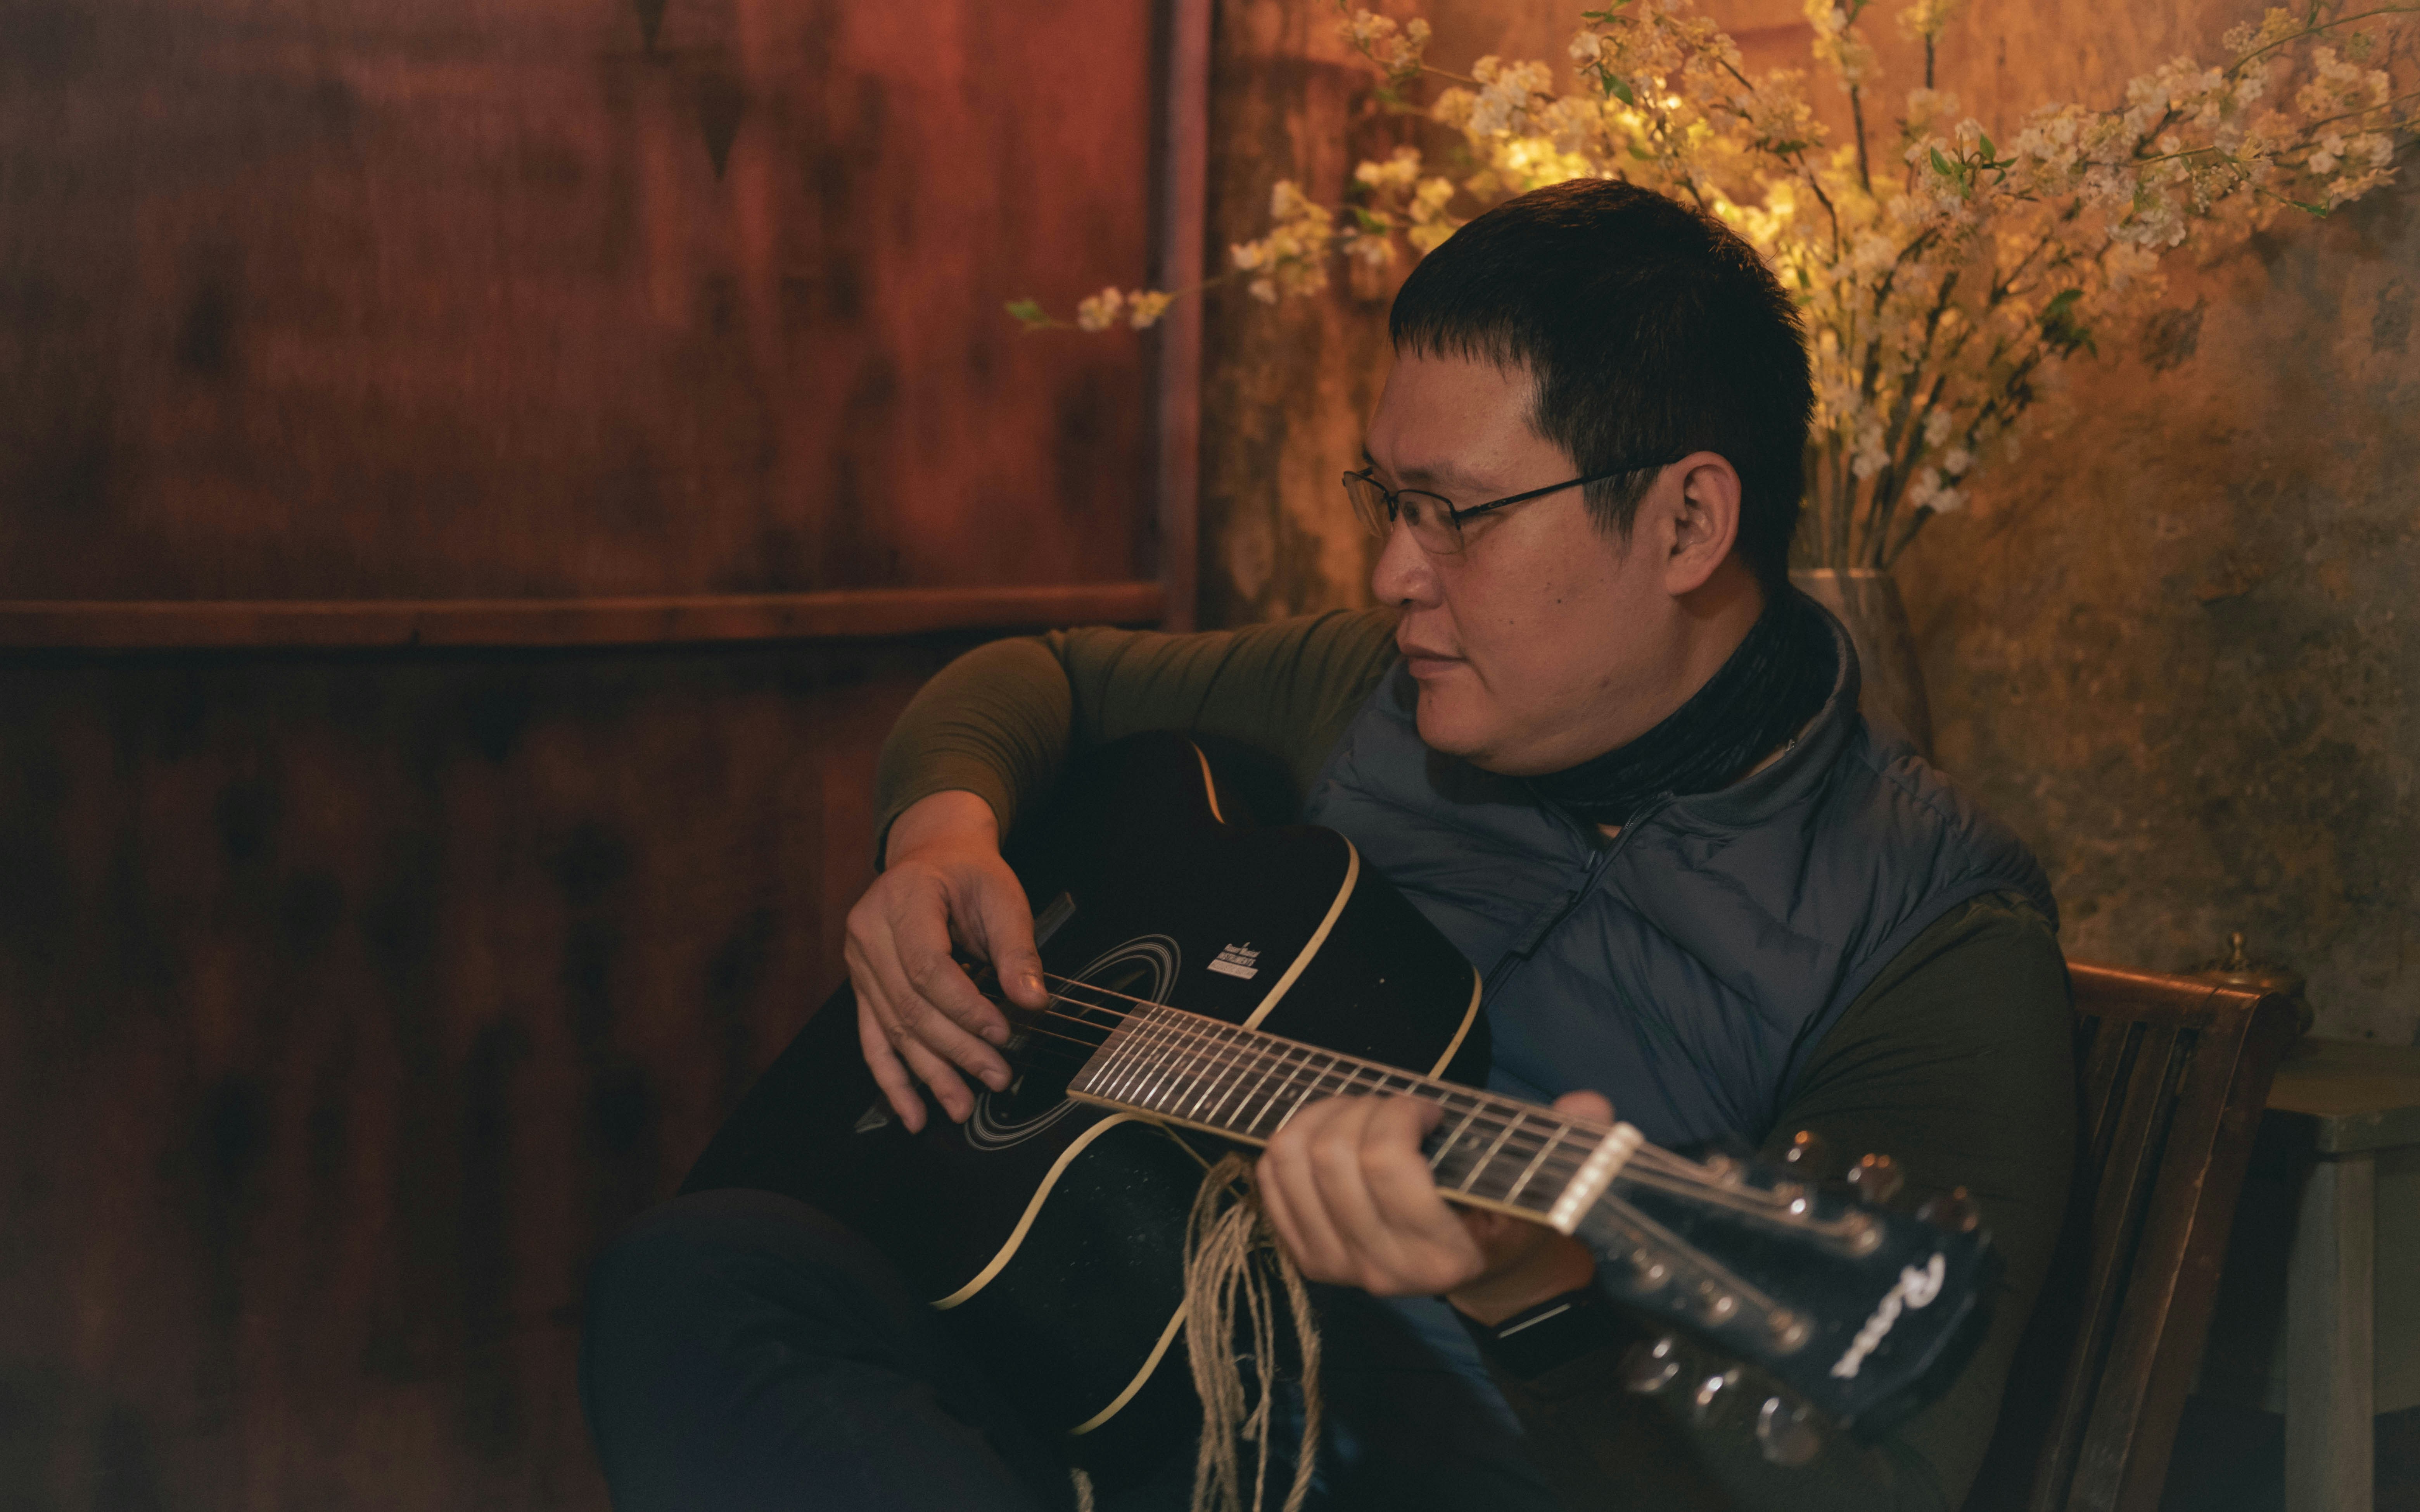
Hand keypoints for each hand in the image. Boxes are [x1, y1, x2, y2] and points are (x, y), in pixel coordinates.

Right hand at [845, 790, 1048, 1132]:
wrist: (932, 855)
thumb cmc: (969, 873)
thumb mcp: (1002, 895)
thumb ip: (1017, 948)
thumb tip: (1033, 1000)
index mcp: (902, 900)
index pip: (928, 967)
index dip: (966, 1008)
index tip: (1004, 1032)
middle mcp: (868, 932)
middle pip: (910, 1006)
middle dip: (956, 1049)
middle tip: (997, 1076)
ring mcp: (858, 963)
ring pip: (892, 1030)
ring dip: (929, 1074)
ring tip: (962, 1107)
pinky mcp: (862, 987)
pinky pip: (872, 1040)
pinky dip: (892, 1080)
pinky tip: (913, 1112)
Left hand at [1256, 1089, 1613, 1325]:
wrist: (1475, 1271)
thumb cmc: (1504, 1213)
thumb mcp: (1544, 1182)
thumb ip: (1569, 1142)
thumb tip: (1588, 1106)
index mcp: (1444, 1256)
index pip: (1389, 1167)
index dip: (1400, 1115)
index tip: (1428, 1109)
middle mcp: (1384, 1271)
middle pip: (1334, 1158)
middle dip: (1362, 1108)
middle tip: (1393, 1106)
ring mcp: (1338, 1269)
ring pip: (1293, 1163)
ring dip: (1322, 1118)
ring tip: (1360, 1114)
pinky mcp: (1307, 1257)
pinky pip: (1270, 1181)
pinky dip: (1289, 1143)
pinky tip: (1329, 1134)